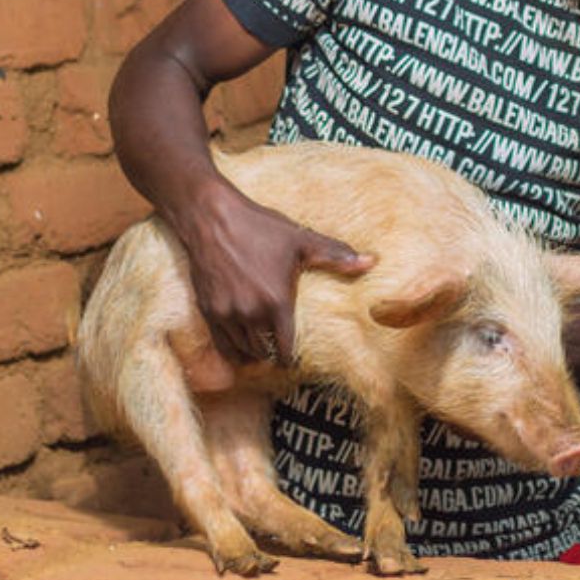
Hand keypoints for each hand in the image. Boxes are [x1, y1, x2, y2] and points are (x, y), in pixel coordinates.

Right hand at [175, 181, 373, 363]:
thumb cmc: (260, 227)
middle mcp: (250, 313)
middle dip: (273, 355)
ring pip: (243, 351)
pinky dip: (233, 351)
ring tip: (264, 351)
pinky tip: (241, 349)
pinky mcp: (207, 310)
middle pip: (264, 353)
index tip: (294, 360)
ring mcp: (226, 314)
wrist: (212, 218)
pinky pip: (222, 345)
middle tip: (280, 353)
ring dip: (254, 354)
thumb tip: (371, 262)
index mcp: (277, 301)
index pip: (286, 348)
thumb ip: (336, 255)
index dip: (291, 358)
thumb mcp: (301, 240)